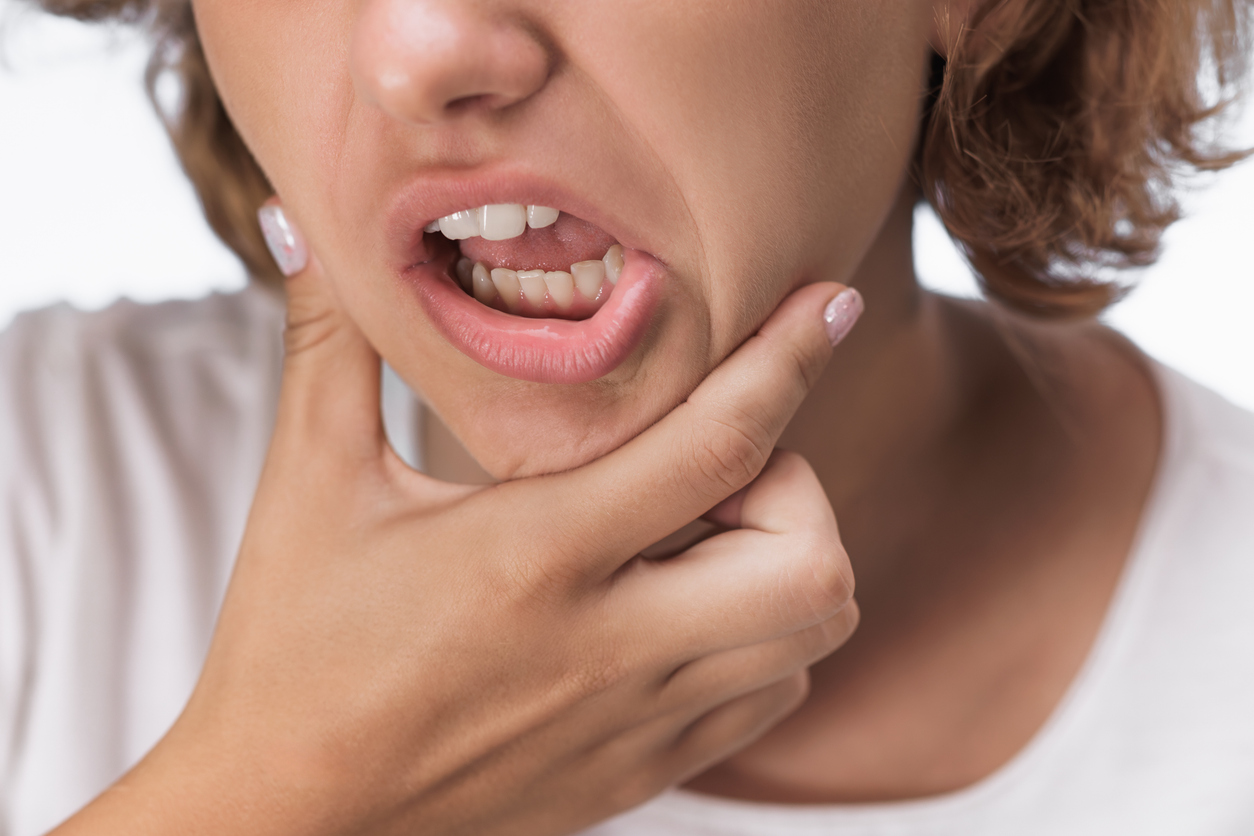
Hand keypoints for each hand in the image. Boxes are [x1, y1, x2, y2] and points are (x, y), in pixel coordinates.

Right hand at [55, 214, 860, 835]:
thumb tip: (298, 219)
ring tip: (702, 530)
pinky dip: (764, 638)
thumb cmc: (290, 648)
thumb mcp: (308, 486)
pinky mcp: (640, 774)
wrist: (286, 818)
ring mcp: (636, 724)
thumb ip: (329, 344)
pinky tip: (685, 605)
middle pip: (812, 563)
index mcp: (533, 558)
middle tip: (715, 462)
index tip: (832, 304)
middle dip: (796, 487)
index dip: (790, 360)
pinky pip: (767, 699)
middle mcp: (609, 648)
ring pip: (808, 638)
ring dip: (788, 560)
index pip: (716, 446)